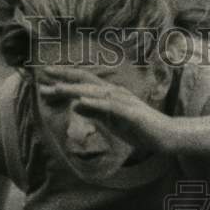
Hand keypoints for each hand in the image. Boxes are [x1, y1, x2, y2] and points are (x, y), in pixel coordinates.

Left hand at [38, 66, 177, 154]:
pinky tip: (81, 100)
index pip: (84, 82)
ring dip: (75, 89)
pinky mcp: (130, 114)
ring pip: (95, 92)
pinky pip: (110, 107)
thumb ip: (94, 112)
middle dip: (64, 78)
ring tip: (56, 88)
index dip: (65, 78)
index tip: (46, 77)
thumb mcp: (111, 121)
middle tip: (44, 73)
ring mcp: (123, 102)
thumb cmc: (139, 129)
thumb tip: (74, 104)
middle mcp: (116, 93)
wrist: (165, 136)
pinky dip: (95, 102)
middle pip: (86, 82)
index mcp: (110, 94)